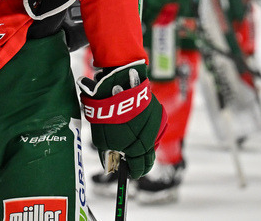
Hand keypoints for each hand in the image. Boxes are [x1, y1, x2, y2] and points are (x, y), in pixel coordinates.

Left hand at [77, 61, 165, 178]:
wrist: (118, 86)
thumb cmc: (107, 114)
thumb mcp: (101, 139)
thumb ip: (108, 155)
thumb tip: (110, 166)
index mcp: (137, 149)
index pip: (139, 168)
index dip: (134, 172)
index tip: (130, 174)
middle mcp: (151, 140)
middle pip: (149, 158)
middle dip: (141, 163)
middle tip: (134, 164)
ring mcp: (157, 127)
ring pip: (153, 142)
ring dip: (145, 145)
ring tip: (135, 145)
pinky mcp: (159, 114)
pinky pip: (155, 128)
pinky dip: (148, 130)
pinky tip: (139, 127)